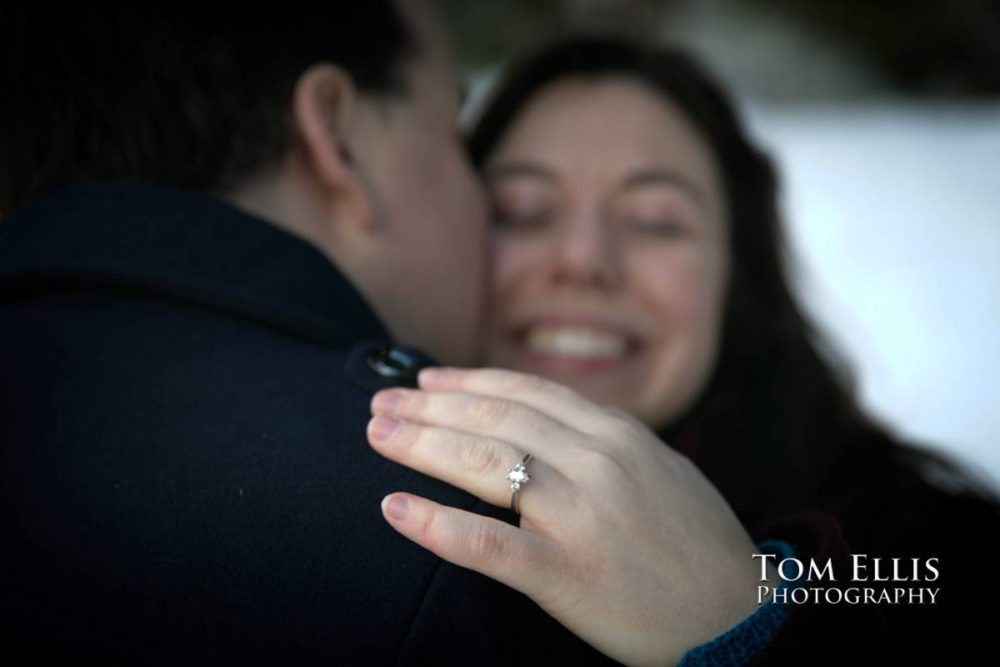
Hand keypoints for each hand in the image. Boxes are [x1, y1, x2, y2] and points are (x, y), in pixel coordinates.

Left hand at [367, 367, 777, 666]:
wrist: (739, 610)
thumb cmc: (697, 540)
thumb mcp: (658, 466)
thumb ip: (602, 439)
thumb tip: (544, 418)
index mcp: (616, 433)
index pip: (524, 392)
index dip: (467, 381)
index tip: (424, 379)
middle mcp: (595, 461)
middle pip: (495, 418)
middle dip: (429, 406)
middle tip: (379, 403)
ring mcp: (580, 515)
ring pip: (485, 463)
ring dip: (422, 445)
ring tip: (377, 436)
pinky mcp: (567, 572)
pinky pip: (488, 544)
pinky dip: (435, 525)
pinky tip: (394, 510)